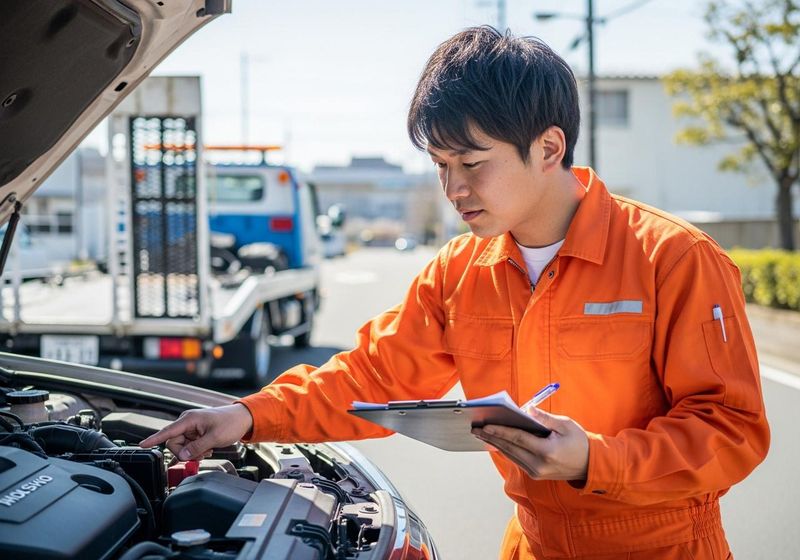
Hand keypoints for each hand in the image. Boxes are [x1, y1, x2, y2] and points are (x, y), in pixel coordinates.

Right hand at [139, 403, 253, 460]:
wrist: (242, 418)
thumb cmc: (230, 423)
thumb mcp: (215, 437)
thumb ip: (197, 447)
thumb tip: (184, 456)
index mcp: (189, 419)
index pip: (167, 431)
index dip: (154, 439)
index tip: (142, 445)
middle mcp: (187, 422)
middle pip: (174, 443)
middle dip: (185, 453)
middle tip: (200, 455)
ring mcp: (191, 428)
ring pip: (182, 447)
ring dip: (193, 452)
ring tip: (207, 449)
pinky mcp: (196, 433)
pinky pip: (189, 446)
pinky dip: (196, 450)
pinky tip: (207, 448)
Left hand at [472, 407, 588, 481]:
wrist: (590, 466)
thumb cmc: (579, 442)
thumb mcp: (565, 425)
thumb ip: (544, 418)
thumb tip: (527, 410)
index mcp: (547, 452)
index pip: (518, 439)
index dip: (500, 431)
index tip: (485, 425)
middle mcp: (539, 465)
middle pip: (509, 448)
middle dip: (491, 437)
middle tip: (475, 428)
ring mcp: (536, 472)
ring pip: (510, 455)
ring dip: (495, 444)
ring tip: (481, 433)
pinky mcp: (534, 474)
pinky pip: (516, 459)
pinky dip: (505, 449)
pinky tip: (495, 441)